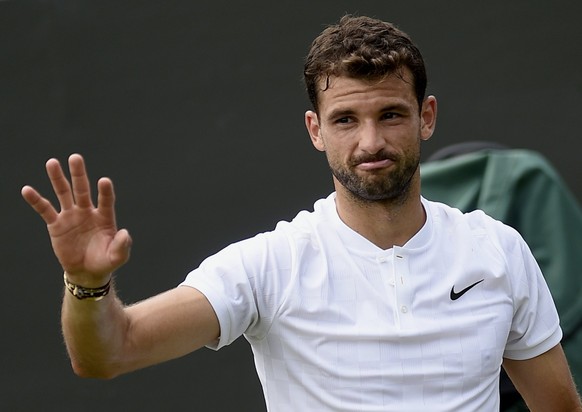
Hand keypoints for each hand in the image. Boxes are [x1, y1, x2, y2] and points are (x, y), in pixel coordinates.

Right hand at [21, 154, 131, 285]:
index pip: (106, 200)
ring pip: (63, 193)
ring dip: (57, 178)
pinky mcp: (56, 224)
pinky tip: (27, 189)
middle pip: (82, 189)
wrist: (86, 271)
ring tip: (52, 162)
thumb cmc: (105, 261)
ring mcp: (71, 216)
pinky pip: (45, 209)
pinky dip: (36, 200)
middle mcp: (87, 211)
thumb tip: (125, 233)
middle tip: (75, 157)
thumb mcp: (117, 256)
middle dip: (79, 174)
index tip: (104, 181)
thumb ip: (122, 245)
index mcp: (104, 216)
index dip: (105, 192)